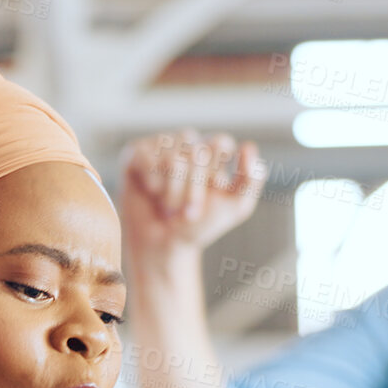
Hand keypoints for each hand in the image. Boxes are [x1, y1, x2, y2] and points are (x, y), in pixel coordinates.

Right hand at [118, 130, 266, 271]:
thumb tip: (248, 146)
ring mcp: (161, 146)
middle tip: (187, 213)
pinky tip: (151, 192)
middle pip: (196, 153)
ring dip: (171, 192)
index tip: (209, 196)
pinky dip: (151, 182)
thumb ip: (251, 180)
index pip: (220, 143)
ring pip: (171, 159)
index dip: (212, 176)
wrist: (161, 245)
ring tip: (168, 205)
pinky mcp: (136, 153)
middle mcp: (188, 143)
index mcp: (214, 151)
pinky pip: (145, 158)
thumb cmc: (198, 226)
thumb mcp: (235, 208)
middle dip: (193, 191)